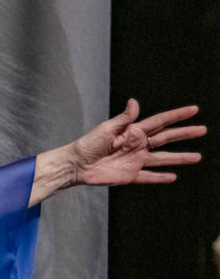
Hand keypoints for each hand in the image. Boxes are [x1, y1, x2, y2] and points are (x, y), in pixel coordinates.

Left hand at [30, 100, 204, 204]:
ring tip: (197, 157)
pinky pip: (148, 176)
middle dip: (184, 134)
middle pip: (166, 139)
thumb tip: (134, 102)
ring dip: (179, 158)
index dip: (177, 116)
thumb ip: (124, 118)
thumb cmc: (88, 144)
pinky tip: (173, 176)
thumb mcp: (106, 129)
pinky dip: (160, 177)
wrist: (76, 165)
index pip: (160, 121)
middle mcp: (137, 145)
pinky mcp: (129, 175)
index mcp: (133, 131)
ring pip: (162, 159)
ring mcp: (135, 161)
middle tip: (202, 130)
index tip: (194, 109)